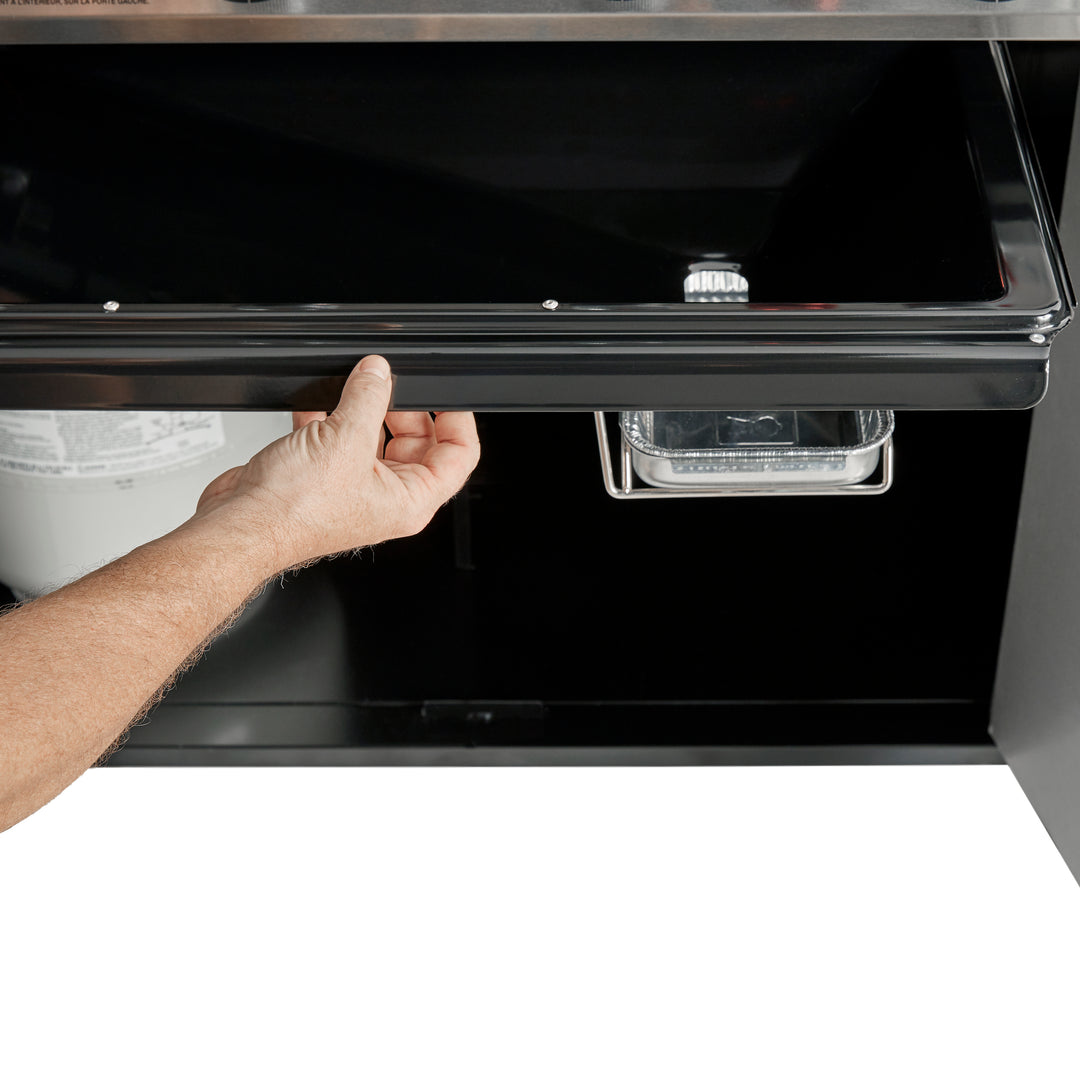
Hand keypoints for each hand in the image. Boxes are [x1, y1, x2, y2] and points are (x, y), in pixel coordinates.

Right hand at [192, 355, 479, 570]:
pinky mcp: (323, 480)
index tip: (447, 395)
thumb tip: (378, 373)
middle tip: (387, 383)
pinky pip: (338, 440)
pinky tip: (317, 403)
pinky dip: (329, 418)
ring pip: (374, 438)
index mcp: (410, 501)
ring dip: (362, 410)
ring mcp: (355, 490)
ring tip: (351, 389)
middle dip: (403, 409)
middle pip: (418, 444)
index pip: (458, 457)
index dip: (458, 421)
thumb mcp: (344, 439)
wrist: (241, 526)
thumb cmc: (293, 511)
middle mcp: (387, 499)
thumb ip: (369, 397)